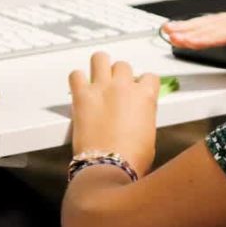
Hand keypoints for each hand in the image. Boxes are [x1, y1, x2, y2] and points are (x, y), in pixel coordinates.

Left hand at [68, 52, 159, 176]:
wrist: (109, 167)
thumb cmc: (132, 157)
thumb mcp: (149, 132)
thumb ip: (144, 115)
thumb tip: (137, 115)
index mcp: (146, 95)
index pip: (149, 77)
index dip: (142, 84)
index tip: (137, 89)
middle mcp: (125, 86)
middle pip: (123, 65)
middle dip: (120, 74)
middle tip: (115, 85)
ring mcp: (102, 89)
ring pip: (100, 59)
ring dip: (99, 66)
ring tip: (97, 75)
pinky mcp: (82, 96)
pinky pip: (76, 75)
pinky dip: (77, 79)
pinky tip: (79, 87)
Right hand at [161, 6, 225, 93]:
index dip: (205, 36)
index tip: (185, 40)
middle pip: (219, 22)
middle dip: (193, 28)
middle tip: (170, 34)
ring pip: (217, 22)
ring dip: (194, 27)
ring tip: (171, 30)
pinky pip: (220, 27)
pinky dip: (203, 30)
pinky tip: (188, 31)